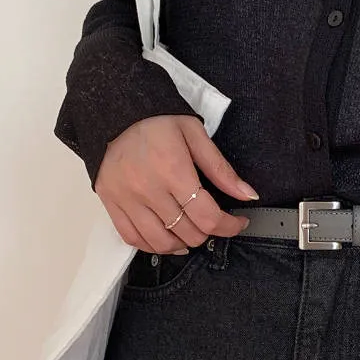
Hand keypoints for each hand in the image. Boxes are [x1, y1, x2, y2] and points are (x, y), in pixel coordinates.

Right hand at [95, 115, 257, 253]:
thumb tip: (248, 195)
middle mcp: (148, 189)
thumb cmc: (157, 122)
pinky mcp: (111, 203)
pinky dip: (153, 246)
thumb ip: (221, 169)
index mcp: (172, 170)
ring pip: (160, 243)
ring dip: (183, 244)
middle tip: (212, 221)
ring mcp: (126, 199)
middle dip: (208, 232)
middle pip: (187, 233)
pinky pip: (133, 239)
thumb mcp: (195, 134)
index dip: (228, 226)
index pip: (207, 216)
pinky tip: (166, 237)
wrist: (115, 113)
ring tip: (191, 233)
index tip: (237, 223)